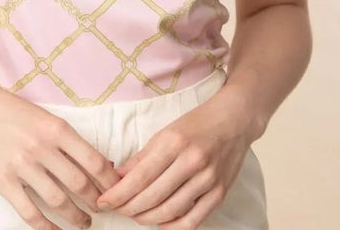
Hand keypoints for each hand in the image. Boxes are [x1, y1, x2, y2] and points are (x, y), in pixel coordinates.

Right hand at [0, 82, 122, 229]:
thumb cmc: (13, 111)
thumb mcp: (46, 117)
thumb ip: (69, 140)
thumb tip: (100, 163)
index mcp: (57, 128)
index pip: (94, 161)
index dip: (109, 182)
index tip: (116, 192)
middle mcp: (42, 147)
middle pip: (80, 184)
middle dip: (95, 202)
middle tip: (102, 210)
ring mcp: (22, 165)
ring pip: (58, 201)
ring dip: (75, 217)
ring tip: (83, 222)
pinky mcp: (3, 181)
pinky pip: (30, 212)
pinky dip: (46, 227)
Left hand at [96, 88, 258, 228]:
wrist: (235, 120)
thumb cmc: (197, 123)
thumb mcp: (166, 131)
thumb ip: (143, 156)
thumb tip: (119, 176)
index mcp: (175, 142)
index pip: (140, 177)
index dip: (119, 193)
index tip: (104, 201)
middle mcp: (192, 162)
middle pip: (153, 197)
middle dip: (129, 208)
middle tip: (116, 210)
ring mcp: (208, 180)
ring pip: (170, 211)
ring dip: (147, 219)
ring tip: (134, 215)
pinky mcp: (220, 194)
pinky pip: (193, 221)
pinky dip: (172, 226)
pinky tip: (160, 222)